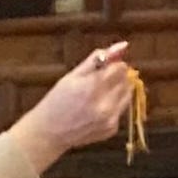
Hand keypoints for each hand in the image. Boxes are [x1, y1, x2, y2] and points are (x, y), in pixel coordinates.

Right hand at [10, 43, 134, 168]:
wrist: (49, 132)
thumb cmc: (57, 100)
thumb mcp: (72, 75)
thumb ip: (97, 59)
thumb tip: (123, 45)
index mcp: (93, 87)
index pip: (120, 68)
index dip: (114, 64)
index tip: (105, 67)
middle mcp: (105, 104)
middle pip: (126, 81)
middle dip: (117, 77)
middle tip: (101, 80)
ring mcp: (110, 119)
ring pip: (128, 95)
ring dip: (119, 90)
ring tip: (100, 93)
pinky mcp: (112, 129)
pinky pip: (121, 110)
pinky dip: (114, 106)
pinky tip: (97, 109)